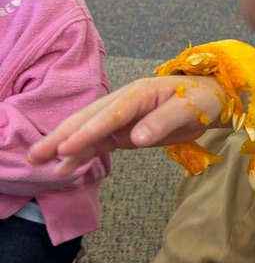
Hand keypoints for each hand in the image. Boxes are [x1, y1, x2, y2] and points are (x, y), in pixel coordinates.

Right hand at [27, 75, 225, 177]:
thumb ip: (163, 122)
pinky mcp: (124, 131)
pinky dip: (81, 154)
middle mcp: (124, 103)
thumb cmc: (202, 99)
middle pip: (88, 120)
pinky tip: (66, 168)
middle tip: (35, 154)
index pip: (109, 115)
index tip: (66, 147)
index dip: (87, 131)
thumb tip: (136, 138)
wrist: (210, 99)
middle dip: (61, 137)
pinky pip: (98, 143)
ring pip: (88, 131)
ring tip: (40, 163)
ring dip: (64, 146)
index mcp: (139, 94)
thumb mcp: (189, 108)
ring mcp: (121, 118)